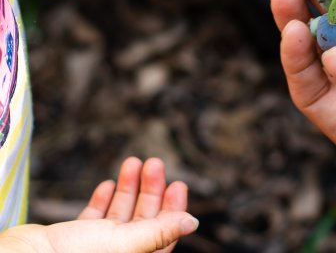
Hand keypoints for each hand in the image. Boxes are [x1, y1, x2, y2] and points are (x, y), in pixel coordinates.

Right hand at [0, 157, 195, 252]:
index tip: (178, 183)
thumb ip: (159, 232)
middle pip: (143, 223)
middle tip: (154, 162)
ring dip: (128, 189)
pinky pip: (93, 220)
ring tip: (133, 162)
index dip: (173, 211)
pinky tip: (108, 184)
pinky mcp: (71, 241)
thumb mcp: (125, 244)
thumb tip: (193, 222)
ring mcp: (93, 250)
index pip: (163, 238)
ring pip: (119, 217)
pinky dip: (103, 201)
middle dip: (150, 191)